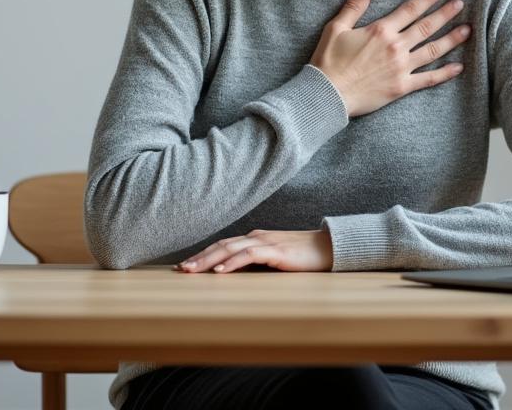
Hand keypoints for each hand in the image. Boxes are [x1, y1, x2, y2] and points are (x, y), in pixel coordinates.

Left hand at [173, 229, 332, 272]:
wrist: (330, 248)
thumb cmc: (304, 256)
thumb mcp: (276, 260)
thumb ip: (258, 262)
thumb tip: (239, 275)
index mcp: (255, 239)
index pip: (224, 246)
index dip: (204, 255)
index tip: (187, 266)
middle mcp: (257, 237)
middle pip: (222, 246)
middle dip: (200, 257)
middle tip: (181, 269)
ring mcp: (266, 242)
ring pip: (230, 249)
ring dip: (209, 260)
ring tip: (192, 271)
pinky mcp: (276, 251)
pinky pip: (250, 255)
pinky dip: (233, 263)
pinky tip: (221, 271)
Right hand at [309, 0, 470, 117]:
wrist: (327, 94)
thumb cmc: (328, 61)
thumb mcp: (336, 28)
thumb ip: (354, 6)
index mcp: (380, 30)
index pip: (410, 9)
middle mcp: (395, 47)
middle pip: (427, 26)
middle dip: (446, 13)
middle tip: (461, 4)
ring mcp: (401, 68)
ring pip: (432, 50)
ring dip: (451, 39)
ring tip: (467, 30)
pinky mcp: (401, 87)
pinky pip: (428, 79)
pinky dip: (445, 73)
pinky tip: (459, 67)